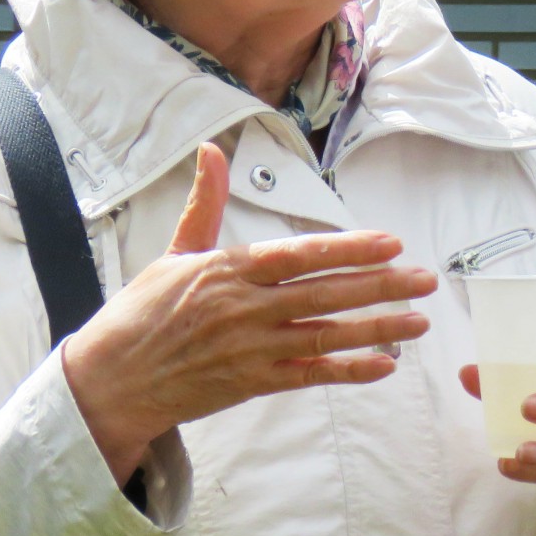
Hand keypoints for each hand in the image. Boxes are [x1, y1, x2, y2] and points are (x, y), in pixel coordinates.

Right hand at [65, 143, 439, 482]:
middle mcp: (245, 308)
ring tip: (419, 322)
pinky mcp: (252, 384)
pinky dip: (348, 372)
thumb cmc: (142, 313)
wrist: (110, 381)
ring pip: (326, 336)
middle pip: (325, 294)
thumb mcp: (173, 252)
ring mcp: (252, 349)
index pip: (300, 255)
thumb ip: (205, 203)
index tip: (390, 243)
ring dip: (377, 329)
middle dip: (381, 286)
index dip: (348, 249)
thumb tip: (212, 150)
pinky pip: (309, 377)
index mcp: (229, 270)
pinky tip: (384, 365)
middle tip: (425, 280)